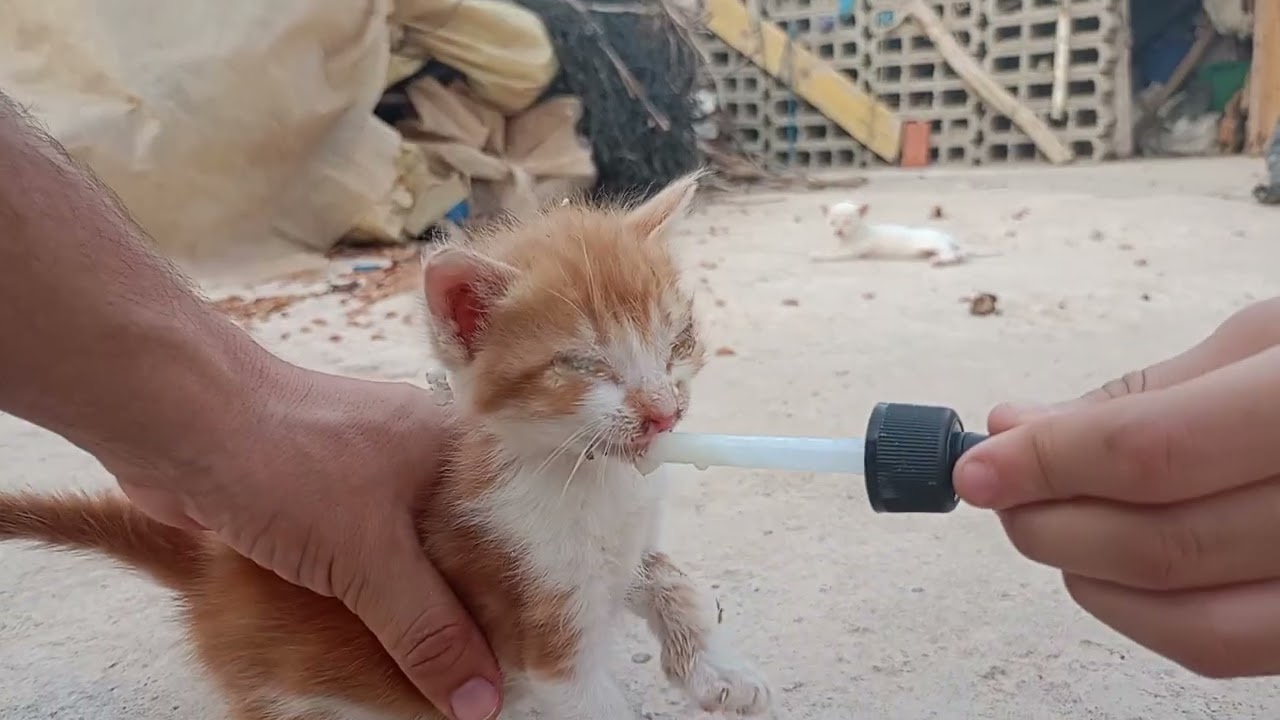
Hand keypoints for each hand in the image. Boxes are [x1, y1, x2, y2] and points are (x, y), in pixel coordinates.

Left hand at [107, 363, 503, 719]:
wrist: (176, 423)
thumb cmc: (285, 464)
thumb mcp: (372, 559)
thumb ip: (429, 632)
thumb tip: (480, 702)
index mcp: (455, 448)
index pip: (513, 535)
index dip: (520, 599)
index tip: (526, 660)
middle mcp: (418, 455)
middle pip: (460, 550)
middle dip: (461, 613)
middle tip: (476, 681)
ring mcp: (364, 471)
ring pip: (405, 557)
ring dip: (406, 610)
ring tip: (428, 674)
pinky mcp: (316, 493)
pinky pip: (357, 557)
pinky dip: (362, 597)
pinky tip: (367, 641)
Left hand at [953, 297, 1279, 677]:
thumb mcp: (1270, 342)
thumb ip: (1145, 395)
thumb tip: (1020, 429)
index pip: (1157, 451)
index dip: (1048, 462)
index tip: (977, 466)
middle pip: (1162, 544)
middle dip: (1050, 521)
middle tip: (1002, 490)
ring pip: (1193, 622)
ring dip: (1088, 578)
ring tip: (1050, 525)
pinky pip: (1235, 649)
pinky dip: (1148, 616)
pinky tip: (1114, 569)